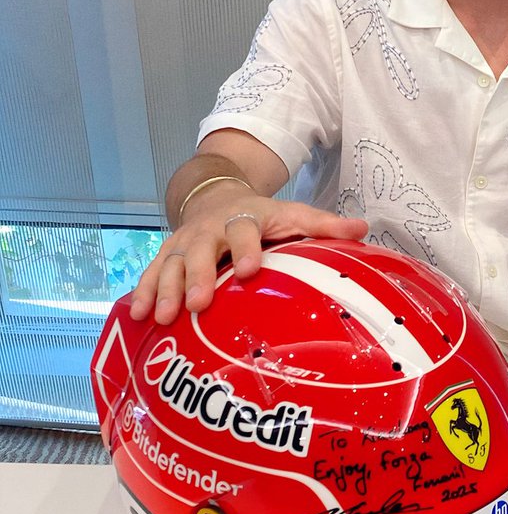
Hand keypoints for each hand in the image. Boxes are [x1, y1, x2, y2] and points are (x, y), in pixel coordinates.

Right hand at [129, 187, 366, 324]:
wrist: (218, 196)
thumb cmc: (263, 217)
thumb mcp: (292, 214)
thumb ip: (323, 225)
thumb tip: (362, 229)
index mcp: (244, 218)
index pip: (244, 231)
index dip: (246, 249)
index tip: (250, 269)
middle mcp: (210, 230)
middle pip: (201, 250)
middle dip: (198, 276)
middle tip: (198, 304)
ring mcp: (184, 242)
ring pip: (172, 264)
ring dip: (166, 289)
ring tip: (163, 317)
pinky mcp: (167, 255)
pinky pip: (152, 273)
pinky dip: (144, 293)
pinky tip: (139, 316)